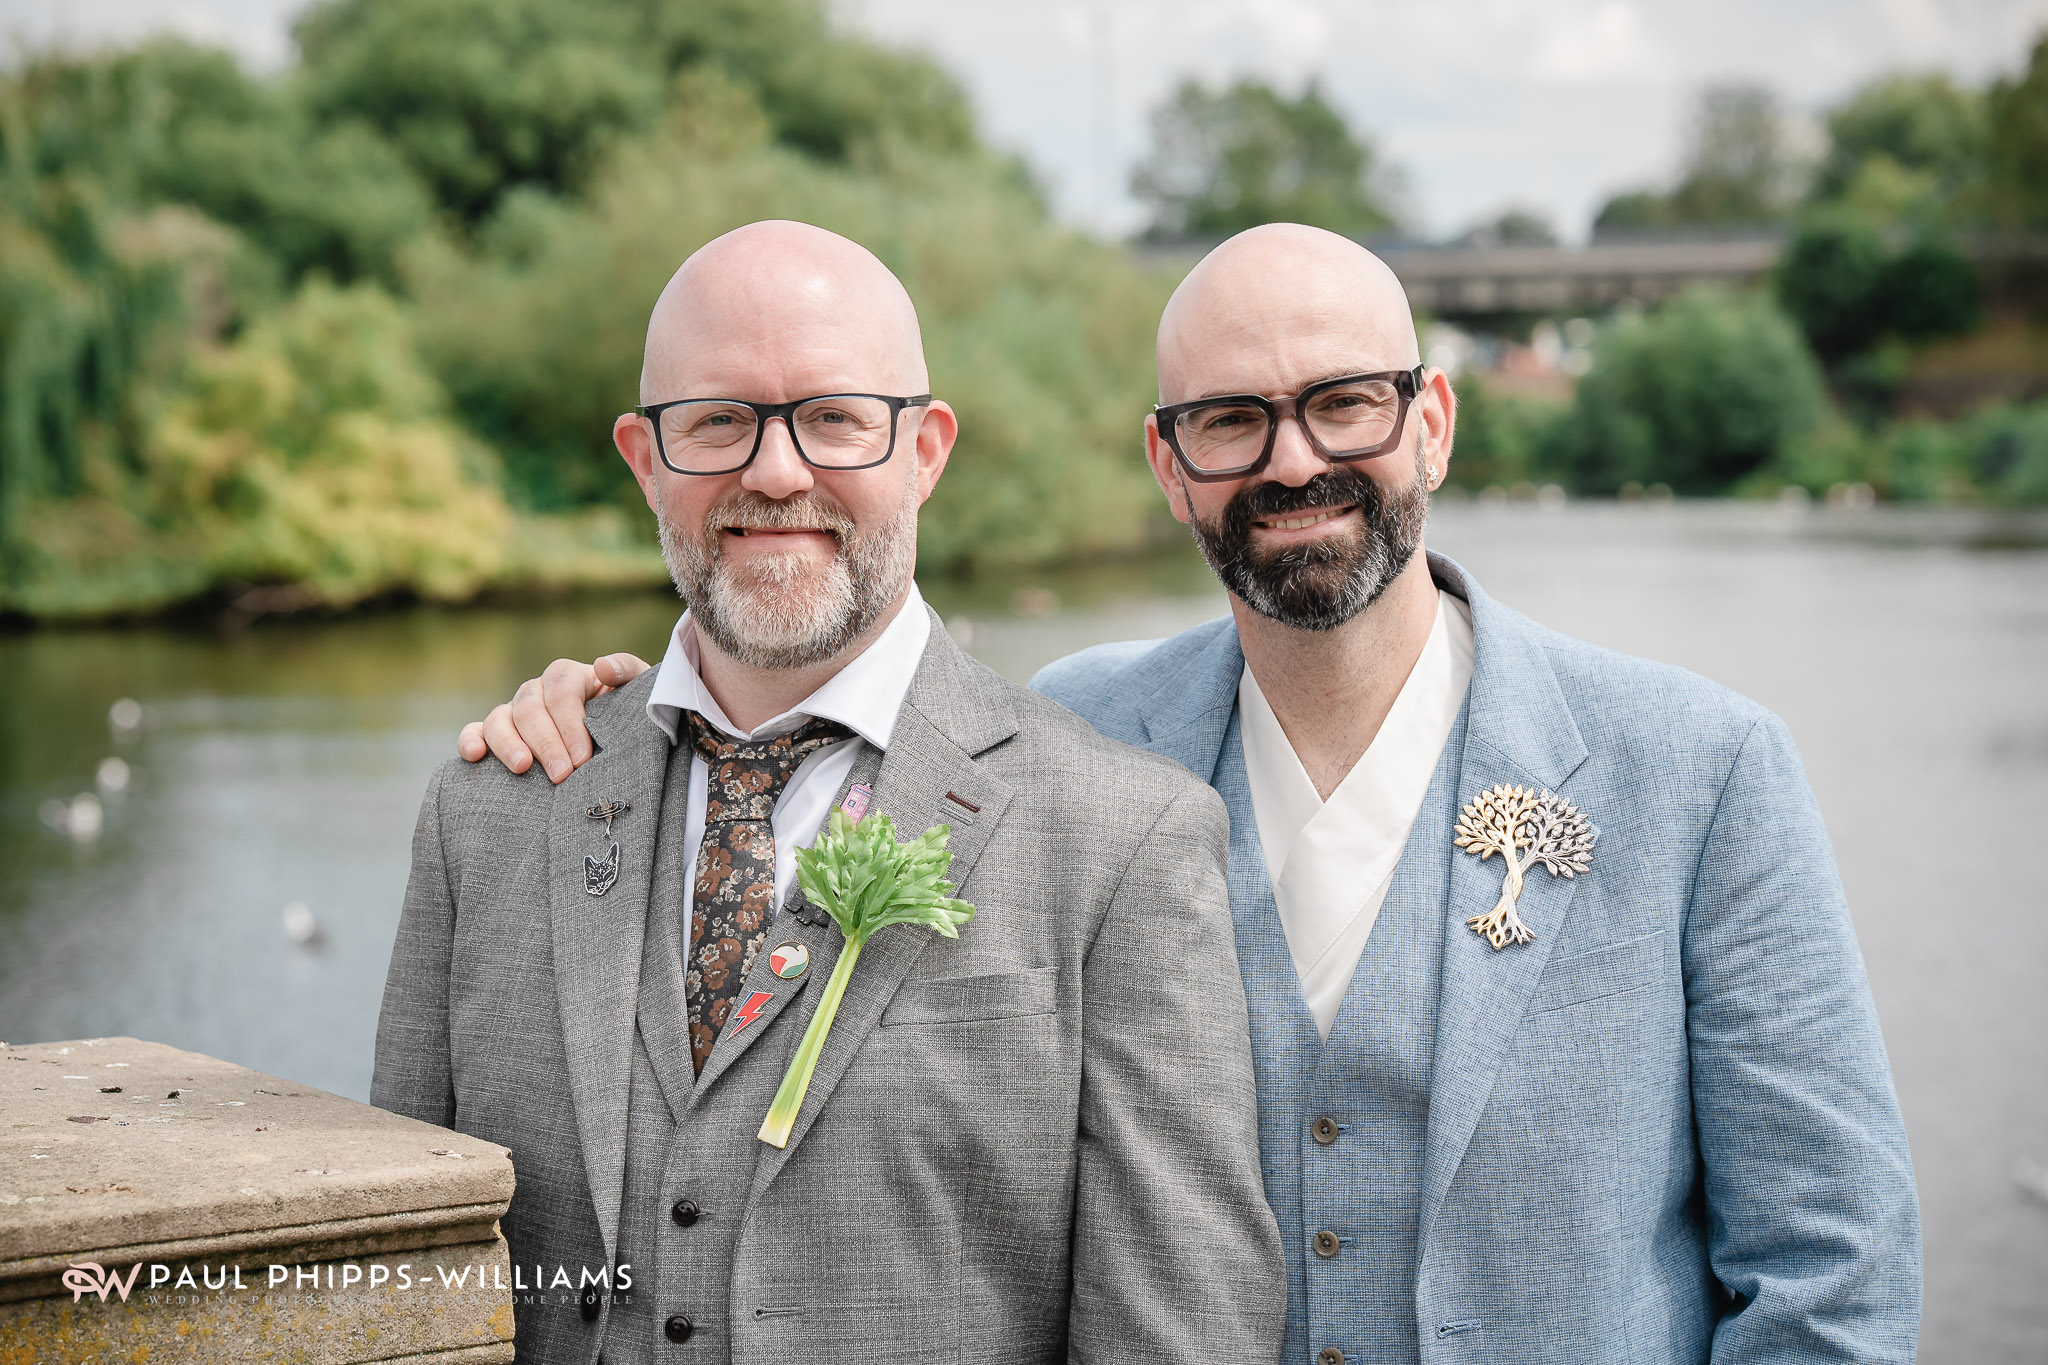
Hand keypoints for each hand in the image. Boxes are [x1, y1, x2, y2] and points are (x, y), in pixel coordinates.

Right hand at [457, 653, 651, 782]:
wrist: (615, 739)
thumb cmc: (626, 716)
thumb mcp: (637, 691)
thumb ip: (627, 672)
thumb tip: (602, 666)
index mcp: (569, 676)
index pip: (562, 690)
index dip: (570, 723)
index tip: (582, 758)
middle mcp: (537, 690)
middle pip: (530, 707)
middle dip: (546, 742)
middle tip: (563, 775)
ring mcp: (514, 711)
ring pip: (499, 718)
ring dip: (508, 743)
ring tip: (523, 768)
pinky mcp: (496, 733)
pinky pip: (475, 730)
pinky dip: (470, 740)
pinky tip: (475, 756)